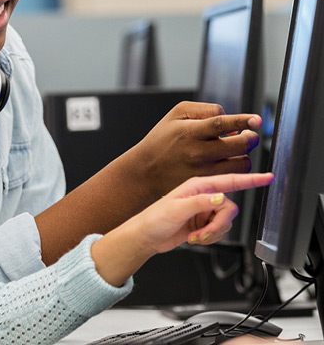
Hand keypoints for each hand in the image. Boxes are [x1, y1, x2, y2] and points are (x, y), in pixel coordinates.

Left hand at [91, 172, 273, 286]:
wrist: (146, 236)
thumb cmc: (154, 219)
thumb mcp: (176, 208)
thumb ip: (201, 203)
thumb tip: (222, 198)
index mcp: (198, 185)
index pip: (229, 180)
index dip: (250, 179)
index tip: (267, 176)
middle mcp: (203, 195)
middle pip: (230, 208)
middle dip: (219, 225)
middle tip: (204, 233)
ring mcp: (204, 209)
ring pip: (226, 222)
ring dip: (213, 233)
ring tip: (195, 235)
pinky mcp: (203, 223)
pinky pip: (220, 231)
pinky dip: (210, 238)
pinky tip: (195, 237)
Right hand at [130, 101, 261, 199]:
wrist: (146, 170)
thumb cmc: (163, 138)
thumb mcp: (177, 114)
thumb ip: (205, 110)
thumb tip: (231, 121)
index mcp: (190, 131)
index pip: (221, 123)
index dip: (243, 121)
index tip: (257, 120)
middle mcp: (198, 152)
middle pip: (239, 145)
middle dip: (250, 138)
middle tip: (248, 134)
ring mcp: (204, 171)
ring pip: (242, 164)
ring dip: (244, 155)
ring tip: (235, 149)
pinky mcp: (207, 184)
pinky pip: (234, 177)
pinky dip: (236, 168)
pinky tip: (227, 161)